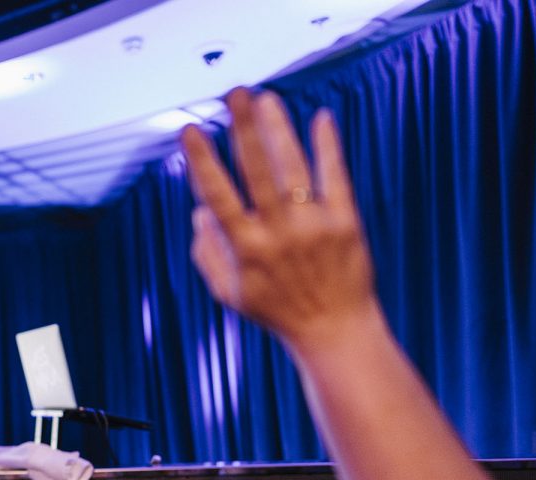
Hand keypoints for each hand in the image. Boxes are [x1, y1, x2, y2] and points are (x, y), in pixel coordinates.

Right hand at [180, 89, 379, 354]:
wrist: (334, 330)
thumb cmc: (276, 311)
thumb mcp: (229, 293)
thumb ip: (207, 253)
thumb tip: (199, 212)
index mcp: (245, 249)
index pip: (217, 196)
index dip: (202, 161)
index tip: (189, 131)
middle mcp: (278, 234)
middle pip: (257, 172)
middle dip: (244, 129)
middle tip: (234, 94)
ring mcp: (313, 226)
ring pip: (293, 169)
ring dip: (279, 130)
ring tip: (266, 99)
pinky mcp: (346, 222)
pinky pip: (335, 178)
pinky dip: (328, 147)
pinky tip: (321, 118)